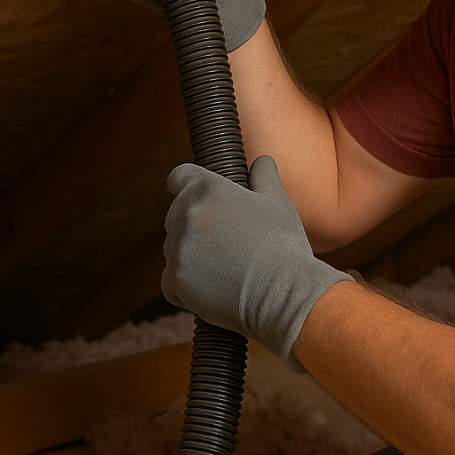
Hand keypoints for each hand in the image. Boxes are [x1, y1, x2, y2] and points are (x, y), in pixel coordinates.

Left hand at [161, 155, 353, 371]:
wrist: (283, 293)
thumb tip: (262, 161)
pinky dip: (186, 284)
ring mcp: (177, 249)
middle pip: (177, 213)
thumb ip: (264, 177)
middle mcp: (186, 215)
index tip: (196, 194)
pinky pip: (170, 279)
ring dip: (192, 253)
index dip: (186, 183)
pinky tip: (214, 285)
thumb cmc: (283, 244)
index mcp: (207, 189)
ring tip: (227, 265)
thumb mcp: (278, 202)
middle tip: (226, 238)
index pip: (179, 176)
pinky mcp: (174, 282)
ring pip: (175, 247)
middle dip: (195, 223)